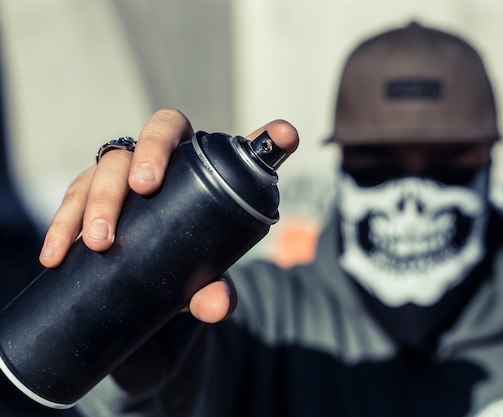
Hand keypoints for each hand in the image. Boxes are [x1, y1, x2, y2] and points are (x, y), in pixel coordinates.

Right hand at [39, 108, 298, 322]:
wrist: (148, 312)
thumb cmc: (185, 281)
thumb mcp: (203, 289)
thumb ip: (215, 294)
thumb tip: (214, 304)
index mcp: (203, 177)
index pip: (231, 147)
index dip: (264, 135)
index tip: (285, 135)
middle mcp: (164, 167)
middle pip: (156, 132)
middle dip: (147, 152)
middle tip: (143, 187)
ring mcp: (124, 181)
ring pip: (106, 165)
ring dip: (98, 198)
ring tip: (98, 241)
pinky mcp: (89, 204)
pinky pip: (70, 203)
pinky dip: (61, 226)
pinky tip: (55, 253)